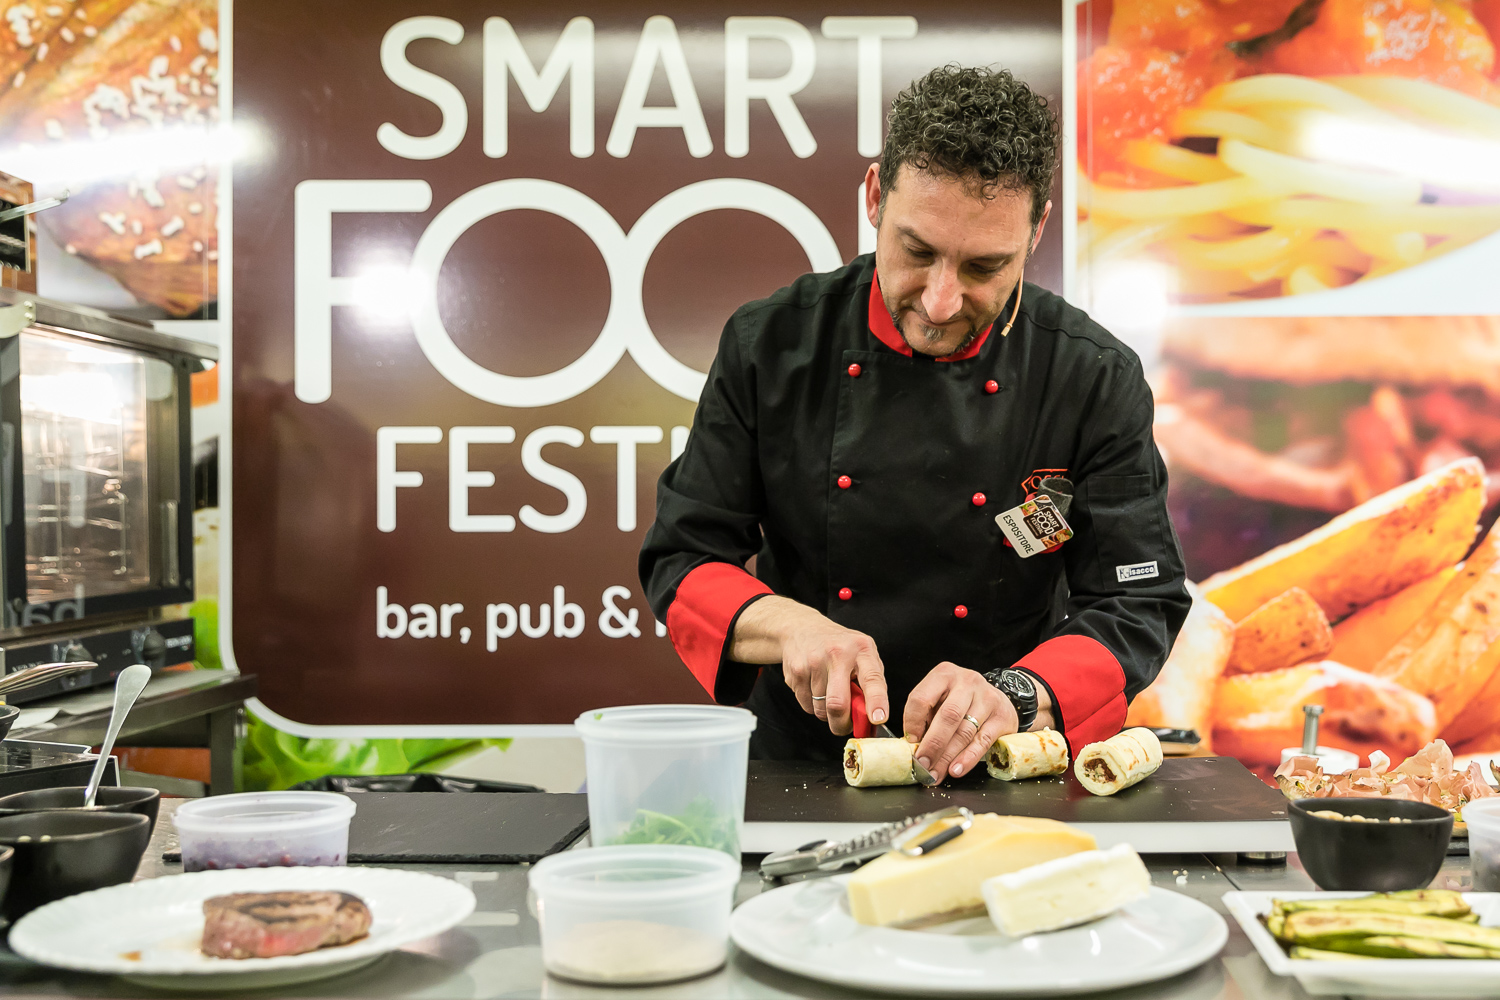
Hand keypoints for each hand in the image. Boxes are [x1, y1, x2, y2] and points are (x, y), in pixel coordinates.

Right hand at [730, 596, 889, 734]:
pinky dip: (812, 705)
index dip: (876, 701)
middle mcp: (837, 654)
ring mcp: (813, 662)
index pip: (872, 679)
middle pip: (838, 703)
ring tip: (828, 694)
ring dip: (826, 712)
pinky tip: (814, 688)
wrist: (803, 629)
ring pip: (820, 709)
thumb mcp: (862, 655)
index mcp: (861, 650)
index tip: (878, 718)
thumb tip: (871, 719)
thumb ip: (870, 682)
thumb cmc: (840, 647)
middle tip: (844, 727)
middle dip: (841, 724)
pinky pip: (806, 705)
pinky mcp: (796, 671)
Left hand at [905, 662, 1017, 779]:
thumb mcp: (940, 699)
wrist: (997, 696)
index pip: (921, 698)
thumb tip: (914, 747)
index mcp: (944, 674)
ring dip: (948, 757)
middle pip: (947, 716)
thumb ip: (927, 717)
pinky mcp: (1002, 715)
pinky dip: (967, 758)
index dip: (913, 722)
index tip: (910, 742)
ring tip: (936, 773)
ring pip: (964, 731)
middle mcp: (967, 682)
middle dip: (932, 745)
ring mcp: (987, 697)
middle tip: (922, 765)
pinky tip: (956, 769)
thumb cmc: (961, 701)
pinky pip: (982, 741)